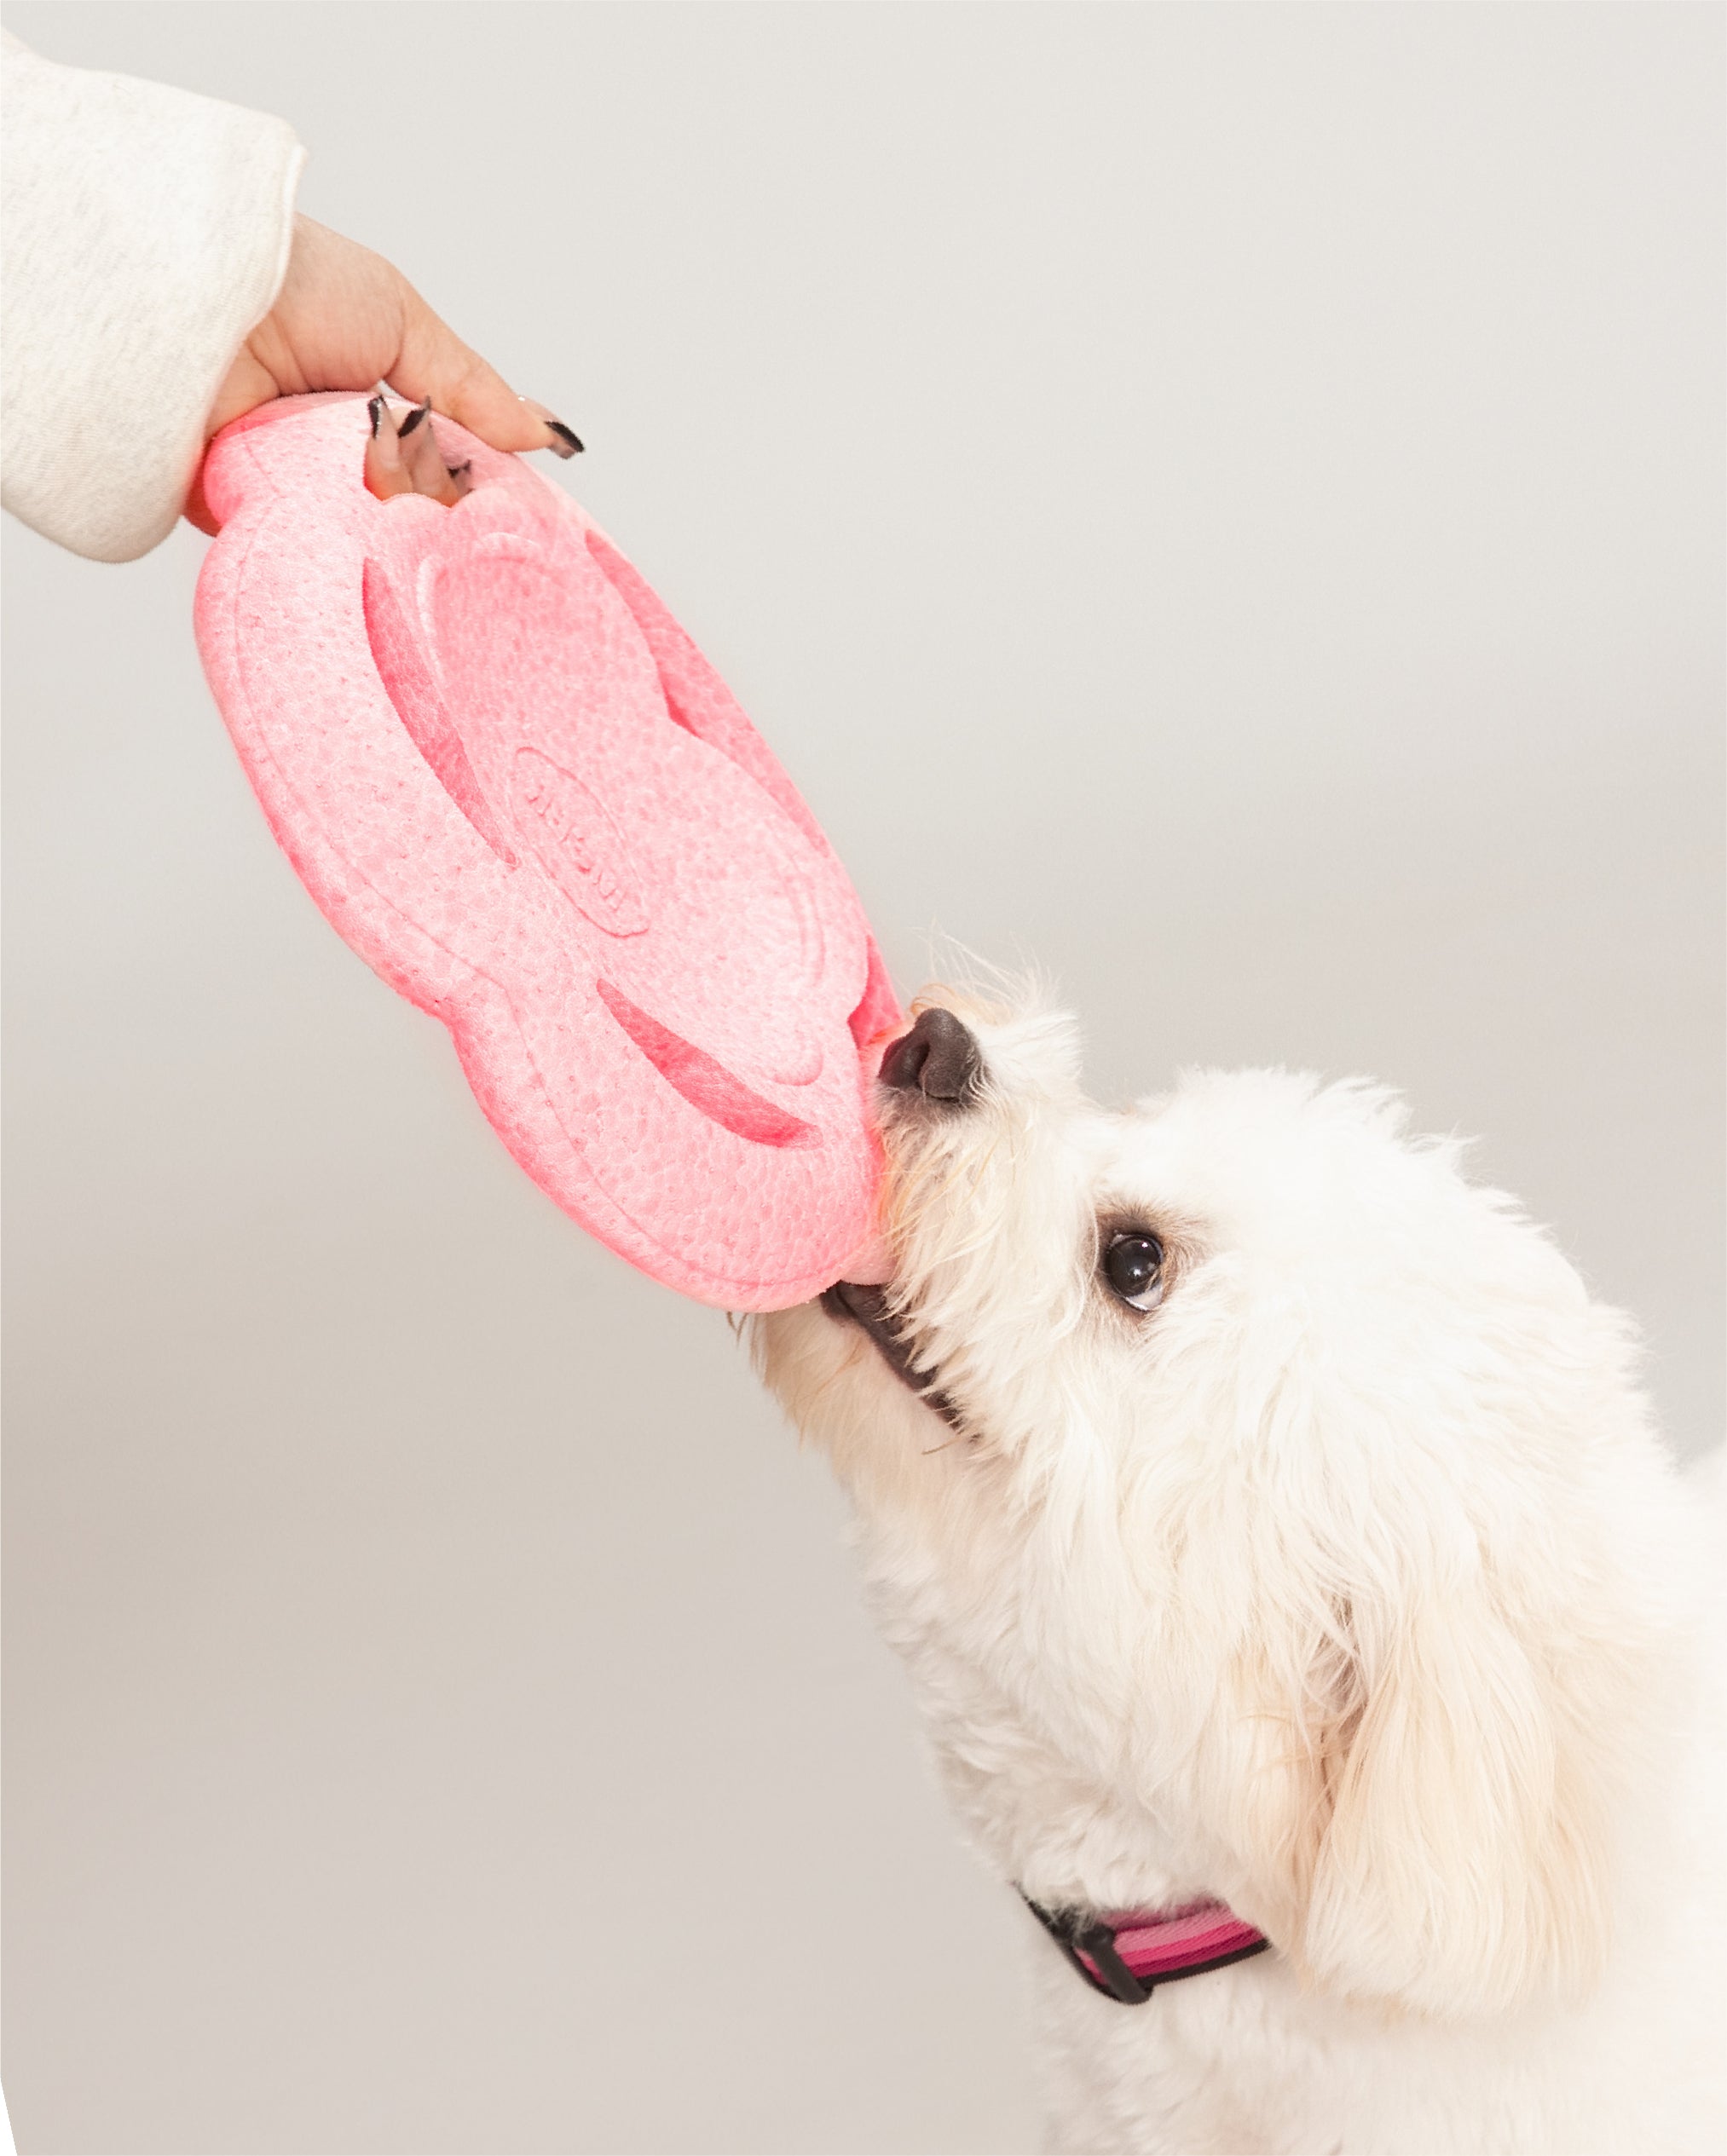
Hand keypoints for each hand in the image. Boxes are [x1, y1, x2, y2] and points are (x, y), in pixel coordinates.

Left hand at [184, 214, 579, 532]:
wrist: (196, 300)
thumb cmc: (291, 282)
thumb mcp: (403, 323)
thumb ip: (472, 389)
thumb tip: (546, 436)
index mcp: (368, 408)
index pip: (442, 467)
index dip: (480, 488)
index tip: (516, 508)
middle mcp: (332, 453)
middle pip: (414, 512)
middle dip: (439, 508)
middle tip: (457, 501)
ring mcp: (295, 490)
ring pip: (372, 536)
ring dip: (392, 518)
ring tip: (395, 488)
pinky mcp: (253, 520)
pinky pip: (315, 550)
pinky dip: (341, 539)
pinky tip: (358, 520)